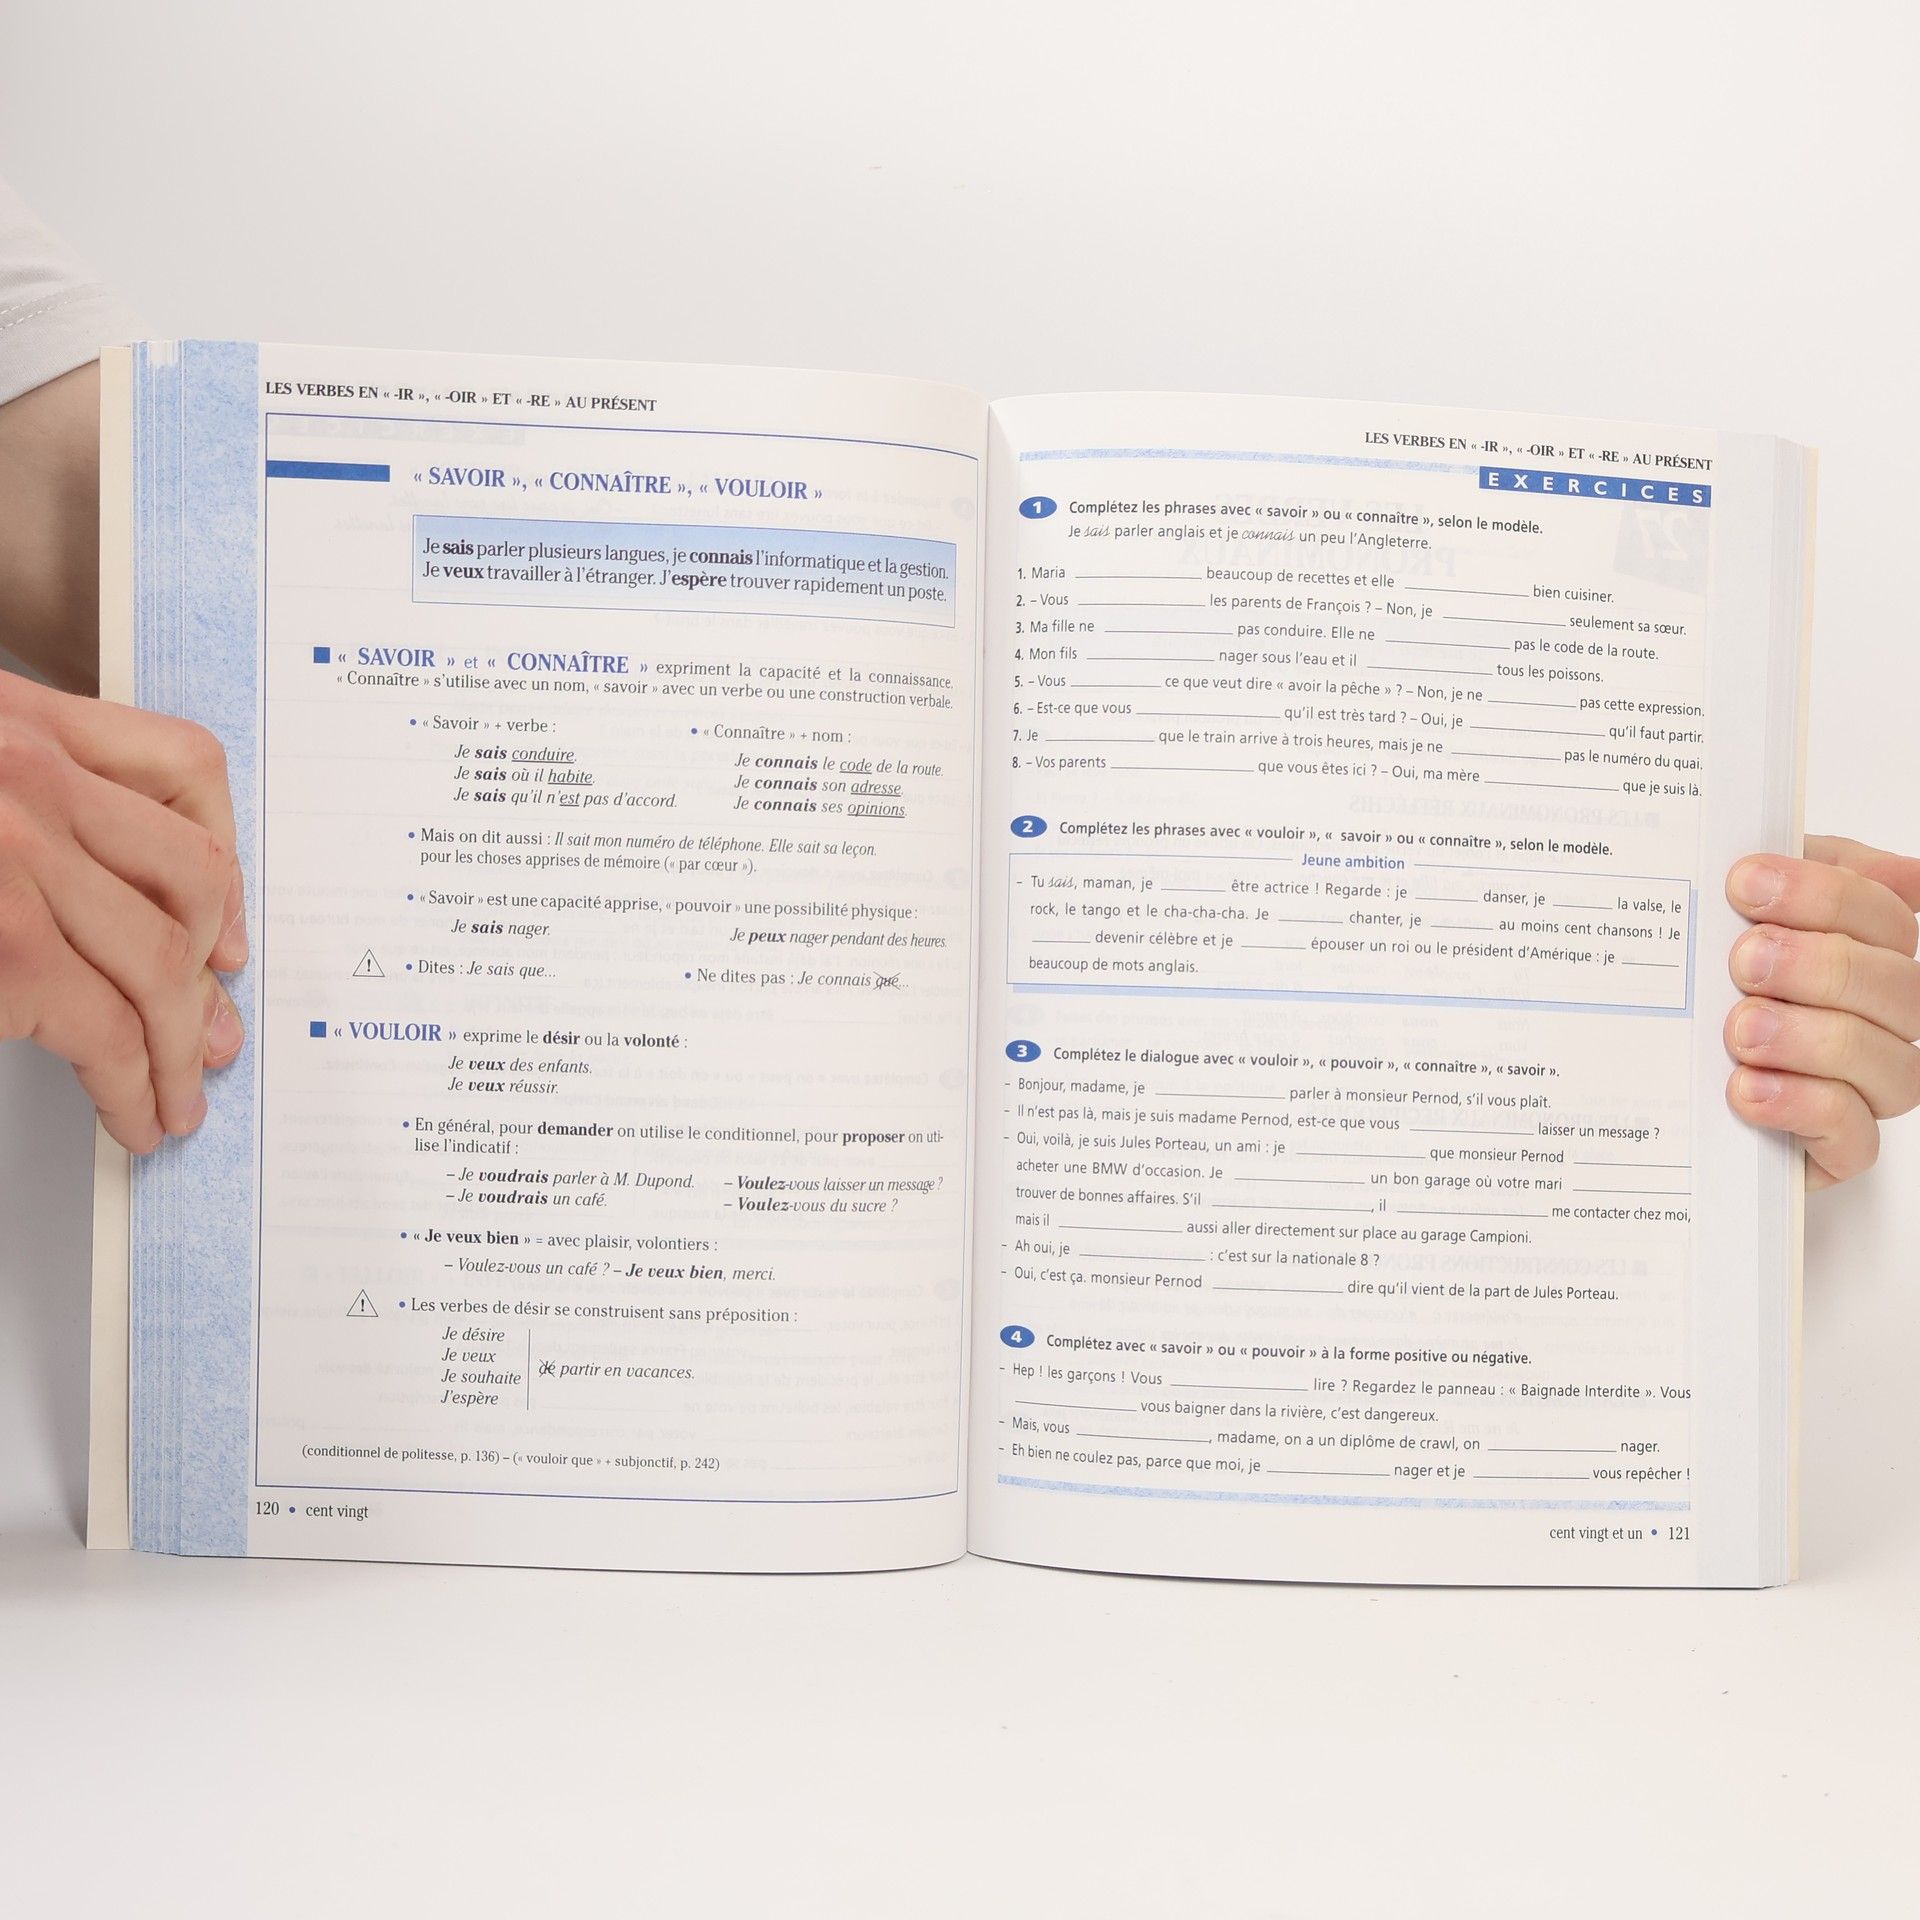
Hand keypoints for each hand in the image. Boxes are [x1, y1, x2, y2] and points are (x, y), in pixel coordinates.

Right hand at [0, 667, 245, 1151]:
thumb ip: (11, 795)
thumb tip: (100, 890)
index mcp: (15, 719)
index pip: (183, 765)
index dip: (221, 858)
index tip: (224, 925)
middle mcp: (29, 777)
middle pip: (192, 876)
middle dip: (210, 968)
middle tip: (215, 1028)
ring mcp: (18, 857)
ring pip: (163, 959)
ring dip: (185, 1040)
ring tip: (182, 1090)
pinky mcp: (4, 944)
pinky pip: (111, 1024)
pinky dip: (139, 1082)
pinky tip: (138, 1112)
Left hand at [1725, 835, 1919, 1188]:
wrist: (1634, 1081)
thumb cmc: (1690, 988)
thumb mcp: (1714, 917)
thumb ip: (1768, 879)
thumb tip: (1838, 855)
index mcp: (1857, 948)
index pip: (1881, 913)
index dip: (1823, 893)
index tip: (1746, 883)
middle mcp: (1876, 1016)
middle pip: (1898, 987)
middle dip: (1821, 965)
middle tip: (1744, 959)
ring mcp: (1863, 1085)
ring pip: (1893, 1065)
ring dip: (1814, 1039)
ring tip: (1740, 1029)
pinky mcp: (1834, 1149)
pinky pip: (1856, 1138)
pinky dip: (1805, 1108)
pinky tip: (1747, 1088)